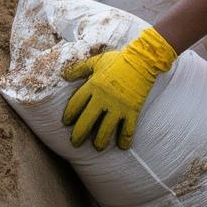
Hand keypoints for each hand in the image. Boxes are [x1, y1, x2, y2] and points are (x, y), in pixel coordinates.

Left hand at [61, 26, 175, 150]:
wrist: (142, 60)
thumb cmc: (119, 59)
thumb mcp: (96, 61)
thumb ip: (80, 68)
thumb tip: (64, 75)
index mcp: (93, 85)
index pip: (76, 104)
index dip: (69, 115)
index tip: (66, 122)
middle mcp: (103, 98)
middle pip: (87, 121)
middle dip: (79, 134)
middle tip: (75, 143)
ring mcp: (118, 106)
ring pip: (106, 129)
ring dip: (100, 141)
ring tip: (97, 147)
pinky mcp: (132, 110)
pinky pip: (127, 129)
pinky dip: (125, 140)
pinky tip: (122, 147)